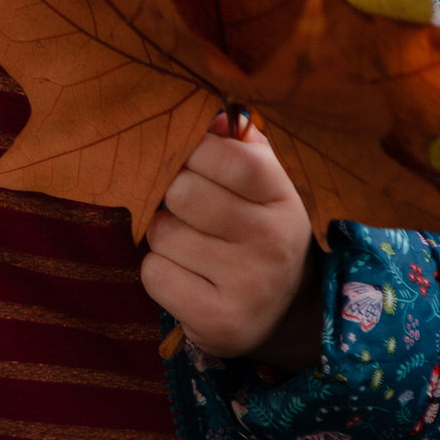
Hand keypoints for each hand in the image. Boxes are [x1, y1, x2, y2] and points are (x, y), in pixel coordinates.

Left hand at [141, 113, 321, 370]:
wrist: (281, 313)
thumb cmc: (257, 230)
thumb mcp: (263, 185)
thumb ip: (238, 143)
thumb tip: (211, 116)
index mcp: (284, 201)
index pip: (230, 156)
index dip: (198, 151)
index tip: (195, 162)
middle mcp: (273, 243)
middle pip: (184, 192)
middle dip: (173, 197)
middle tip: (189, 210)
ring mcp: (249, 286)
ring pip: (162, 233)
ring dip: (164, 235)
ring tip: (192, 247)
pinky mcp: (219, 322)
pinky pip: (155, 273)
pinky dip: (160, 272)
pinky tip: (187, 277)